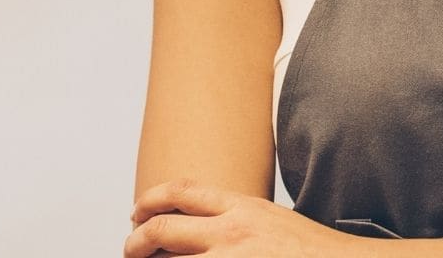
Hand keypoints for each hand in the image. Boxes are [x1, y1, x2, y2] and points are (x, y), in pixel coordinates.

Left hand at [125, 179, 360, 257]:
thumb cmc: (312, 252)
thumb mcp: (273, 220)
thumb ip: (238, 218)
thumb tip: (204, 226)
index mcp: (243, 207)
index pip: (183, 190)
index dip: (150, 199)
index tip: (137, 212)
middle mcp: (232, 232)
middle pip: (163, 227)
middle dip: (136, 241)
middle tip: (130, 249)